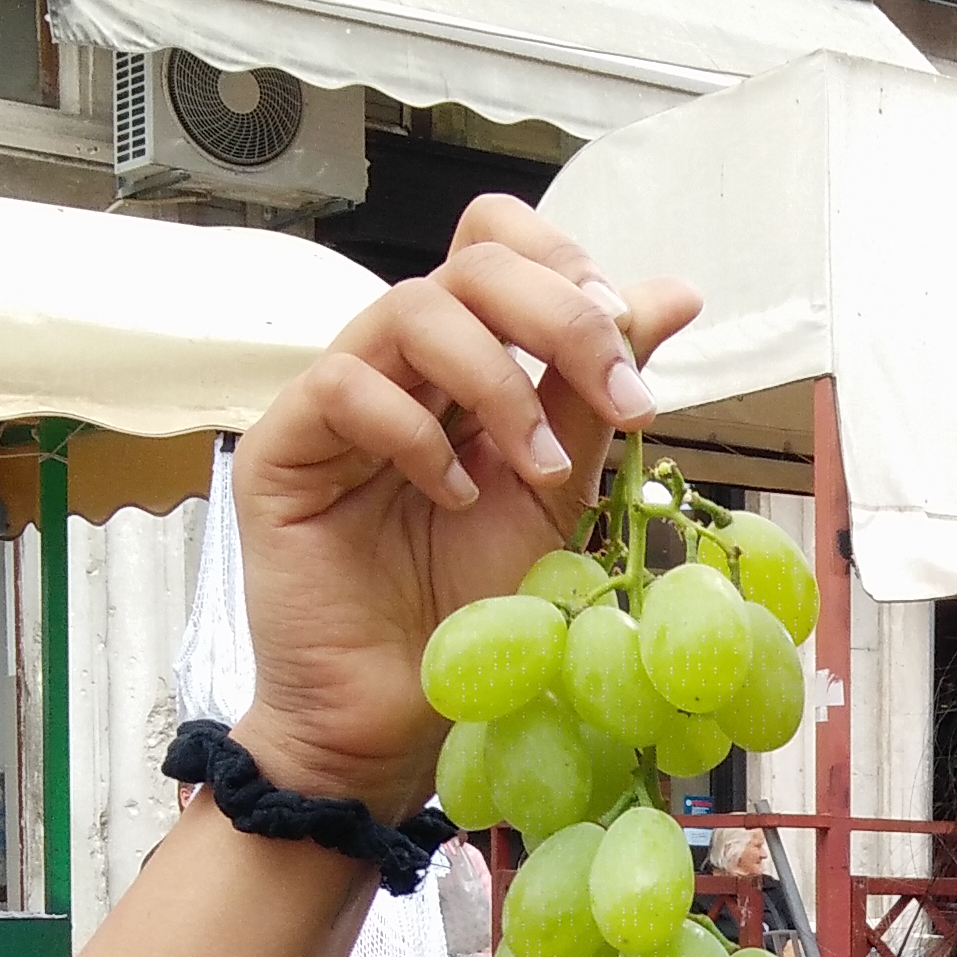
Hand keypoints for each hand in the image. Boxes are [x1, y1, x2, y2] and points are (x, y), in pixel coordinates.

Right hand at [231, 199, 698, 814]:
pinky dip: (417, 434)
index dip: (564, 265)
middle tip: (615, 396)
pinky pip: (344, 386)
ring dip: (499, 383)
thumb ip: (597, 392)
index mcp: (465, 361)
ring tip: (534, 468)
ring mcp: (336, 400)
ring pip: (410, 310)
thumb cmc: (471, 607)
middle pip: (468, 264)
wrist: (400, 711)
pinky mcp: (283, 448)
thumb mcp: (558, 490)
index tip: (626, 344)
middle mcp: (399, 365)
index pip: (496, 244)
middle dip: (560, 317)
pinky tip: (451, 495)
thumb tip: (672, 292)